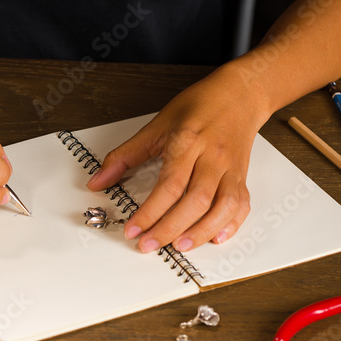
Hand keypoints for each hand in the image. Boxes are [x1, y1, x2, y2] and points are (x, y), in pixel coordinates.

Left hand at [87, 73, 267, 252]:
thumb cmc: (199, 106)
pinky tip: (214, 238)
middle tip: (149, 245)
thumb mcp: (157, 125)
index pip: (168, 185)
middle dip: (170, 228)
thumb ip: (125, 156)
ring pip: (223, 206)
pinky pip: (241, 205)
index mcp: (188, 142)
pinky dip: (230, 225)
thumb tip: (97, 182)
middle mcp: (212, 157)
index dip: (149, 213)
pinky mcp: (242, 176)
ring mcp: (231, 168)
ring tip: (179, 247)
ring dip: (202, 232)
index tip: (132, 230)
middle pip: (195, 201)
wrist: (239, 94)